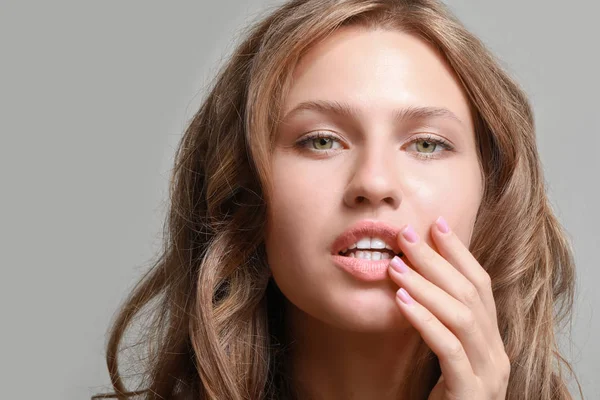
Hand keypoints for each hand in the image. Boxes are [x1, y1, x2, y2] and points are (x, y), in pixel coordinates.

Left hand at [387, 216, 509, 399]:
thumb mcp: (441, 353)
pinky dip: (425, 321)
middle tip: (406, 236)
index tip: (435, 224)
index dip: (459, 253)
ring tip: (395, 266)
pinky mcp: (471, 393)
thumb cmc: (441, 396)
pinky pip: (448, 349)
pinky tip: (401, 302)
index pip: (480, 285)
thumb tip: (412, 281)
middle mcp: (497, 353)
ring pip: (461, 316)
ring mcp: (488, 373)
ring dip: (426, 285)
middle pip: (470, 294)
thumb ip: (437, 322)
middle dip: (437, 260)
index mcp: (491, 339)